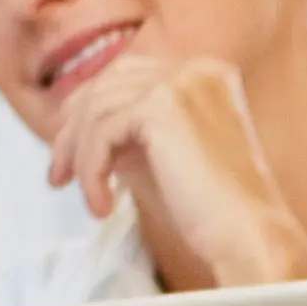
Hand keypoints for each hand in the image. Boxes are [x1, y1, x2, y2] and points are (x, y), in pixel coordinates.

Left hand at [47, 53, 306, 290]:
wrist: (249, 237)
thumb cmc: (209, 208)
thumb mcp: (160, 154)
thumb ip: (126, 130)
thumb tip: (73, 125)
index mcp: (204, 73)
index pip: (124, 77)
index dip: (87, 113)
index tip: (67, 155)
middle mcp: (196, 68)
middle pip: (105, 87)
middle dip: (72, 133)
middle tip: (57, 177)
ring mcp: (181, 82)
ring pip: (97, 111)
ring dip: (78, 158)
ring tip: (87, 199)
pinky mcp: (163, 106)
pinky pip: (101, 133)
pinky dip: (91, 171)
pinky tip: (101, 207)